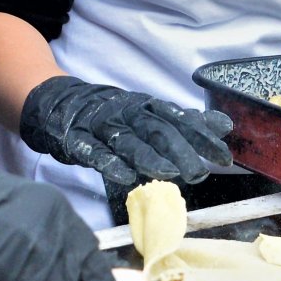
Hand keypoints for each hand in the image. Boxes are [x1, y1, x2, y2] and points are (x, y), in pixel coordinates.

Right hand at [19, 76, 231, 186]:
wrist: (56, 103)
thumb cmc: (110, 114)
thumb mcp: (147, 113)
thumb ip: (183, 121)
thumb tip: (225, 126)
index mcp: (144, 105)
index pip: (178, 118)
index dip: (202, 136)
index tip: (223, 155)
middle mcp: (125, 112)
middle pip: (156, 129)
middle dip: (180, 150)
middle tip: (201, 172)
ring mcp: (101, 125)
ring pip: (128, 140)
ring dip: (149, 157)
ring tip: (170, 173)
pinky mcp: (78, 140)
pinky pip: (95, 153)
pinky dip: (110, 164)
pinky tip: (125, 177)